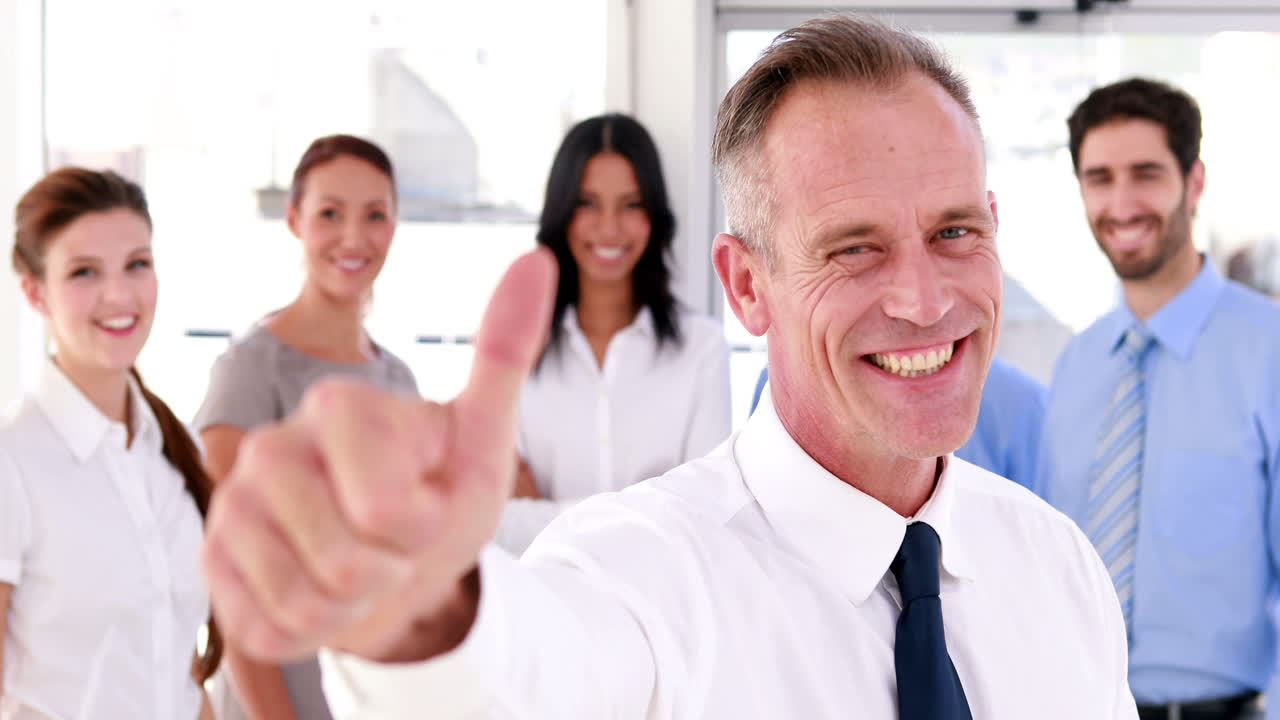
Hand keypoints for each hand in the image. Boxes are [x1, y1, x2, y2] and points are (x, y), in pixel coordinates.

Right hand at [201, 249, 556, 662]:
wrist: (399, 568)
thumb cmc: (441, 498)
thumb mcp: (485, 438)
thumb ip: (503, 353)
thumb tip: (536, 259)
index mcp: (338, 404)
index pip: (386, 508)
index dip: (421, 523)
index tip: (424, 499)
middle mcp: (271, 446)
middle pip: (346, 559)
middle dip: (388, 569)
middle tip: (390, 542)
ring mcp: (232, 505)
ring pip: (304, 601)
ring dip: (351, 604)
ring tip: (358, 568)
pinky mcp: (212, 562)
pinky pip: (270, 625)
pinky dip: (310, 628)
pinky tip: (317, 593)